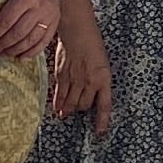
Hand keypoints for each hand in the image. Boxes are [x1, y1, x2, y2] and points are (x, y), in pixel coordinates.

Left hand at [0, 0, 63, 61]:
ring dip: (14, 50)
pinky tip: (20, 57)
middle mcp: (39, 7)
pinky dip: (31, 52)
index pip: (6, 21)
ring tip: (2, 53)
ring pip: (30, 40)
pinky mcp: (55, 22)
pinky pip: (43, 42)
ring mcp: (49, 16)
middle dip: (2, 45)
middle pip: (17, 33)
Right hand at [51, 10, 112, 130]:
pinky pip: (60, 95)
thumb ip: (98, 79)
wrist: (78, 31)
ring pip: (71, 103)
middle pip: (84, 106)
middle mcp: (90, 82)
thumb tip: (90, 94)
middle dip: (81, 110)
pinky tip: (57, 109)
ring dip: (69, 110)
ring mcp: (75, 80)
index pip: (104, 105)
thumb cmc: (93, 44)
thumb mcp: (102, 63)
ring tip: (65, 114)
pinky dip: (58, 103)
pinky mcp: (62, 76)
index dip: (102, 120)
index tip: (100, 132)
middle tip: (78, 111)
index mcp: (104, 78)